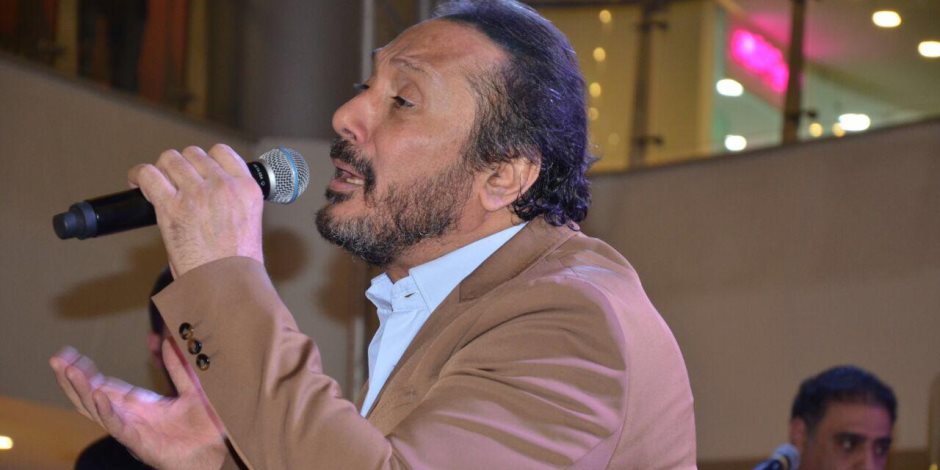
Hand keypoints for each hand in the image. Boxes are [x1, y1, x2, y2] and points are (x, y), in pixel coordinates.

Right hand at [50, 340, 226, 469]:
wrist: (215, 452)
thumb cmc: (203, 426)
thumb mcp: (191, 388)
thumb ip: (178, 366)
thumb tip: (166, 339)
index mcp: (139, 405)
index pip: (104, 386)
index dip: (86, 372)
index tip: (70, 354)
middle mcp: (129, 417)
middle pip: (91, 397)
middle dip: (73, 379)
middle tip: (57, 359)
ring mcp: (131, 429)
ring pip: (97, 410)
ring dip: (82, 391)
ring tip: (69, 371)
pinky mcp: (139, 442)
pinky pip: (117, 426)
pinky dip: (106, 410)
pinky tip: (98, 395)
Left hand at [128, 144, 263, 276]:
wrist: (226, 285)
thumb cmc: (235, 265)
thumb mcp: (248, 222)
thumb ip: (231, 200)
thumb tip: (207, 190)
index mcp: (247, 189)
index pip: (222, 152)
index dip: (205, 158)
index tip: (196, 168)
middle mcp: (223, 186)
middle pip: (193, 154)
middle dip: (182, 165)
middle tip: (174, 180)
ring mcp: (197, 194)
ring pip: (170, 159)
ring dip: (162, 169)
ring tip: (156, 181)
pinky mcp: (172, 207)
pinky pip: (149, 175)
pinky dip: (139, 175)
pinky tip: (137, 181)